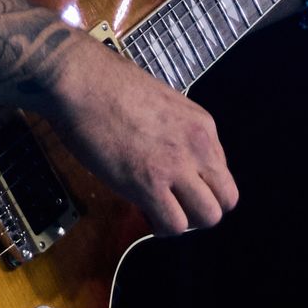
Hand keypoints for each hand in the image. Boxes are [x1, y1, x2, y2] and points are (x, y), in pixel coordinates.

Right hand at [42, 33, 239, 238]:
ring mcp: (176, 166)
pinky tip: (142, 211)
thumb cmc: (107, 83)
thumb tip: (166, 152)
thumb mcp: (160, 102)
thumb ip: (174, 130)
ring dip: (184, 219)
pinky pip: (173, 225)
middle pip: (226, 199)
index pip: (221, 172)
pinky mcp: (149, 185)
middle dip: (201, 208)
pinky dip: (160, 225)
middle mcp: (198, 146)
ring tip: (157, 208)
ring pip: (208, 217)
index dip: (200, 184)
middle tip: (173, 203)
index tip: (177, 184)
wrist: (81, 81)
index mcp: (202, 124)